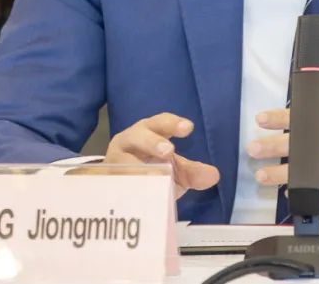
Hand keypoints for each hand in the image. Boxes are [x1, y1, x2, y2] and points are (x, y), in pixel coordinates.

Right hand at [105, 112, 219, 198]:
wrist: (117, 188)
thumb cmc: (149, 170)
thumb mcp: (173, 171)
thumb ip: (191, 172)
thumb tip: (214, 175)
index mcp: (147, 132)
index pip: (159, 122)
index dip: (172, 123)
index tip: (188, 128)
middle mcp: (128, 142)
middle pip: (138, 136)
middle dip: (152, 142)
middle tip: (169, 151)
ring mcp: (113, 161)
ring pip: (123, 160)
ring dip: (137, 168)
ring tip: (152, 176)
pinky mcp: (104, 181)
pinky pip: (114, 184)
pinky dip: (125, 189)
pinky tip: (135, 195)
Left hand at [248, 103, 318, 209]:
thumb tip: (303, 122)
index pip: (314, 115)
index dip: (285, 118)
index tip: (263, 119)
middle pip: (308, 142)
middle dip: (276, 145)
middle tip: (254, 148)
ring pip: (312, 170)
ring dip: (283, 174)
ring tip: (263, 174)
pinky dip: (306, 193)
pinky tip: (293, 192)